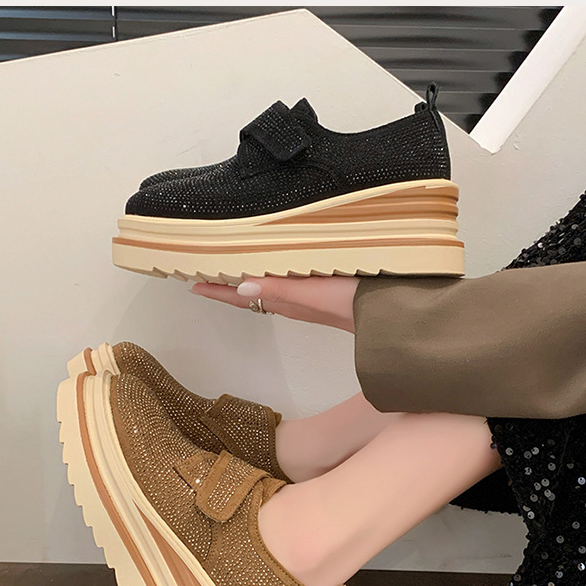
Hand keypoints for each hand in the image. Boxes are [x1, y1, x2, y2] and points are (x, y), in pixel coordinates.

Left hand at [190, 276, 359, 331]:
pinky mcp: (324, 294)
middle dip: (226, 284)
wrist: (395, 317)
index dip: (217, 291)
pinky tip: (276, 268)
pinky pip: (287, 285)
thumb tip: (241, 286)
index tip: (191, 283)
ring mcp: (309, 300)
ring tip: (230, 267)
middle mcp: (293, 302)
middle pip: (249, 293)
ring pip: (267, 289)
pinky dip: (272, 276)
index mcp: (287, 301)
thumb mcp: (317, 294)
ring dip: (247, 280)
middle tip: (203, 270)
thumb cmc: (357, 303)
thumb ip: (282, 289)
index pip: (242, 296)